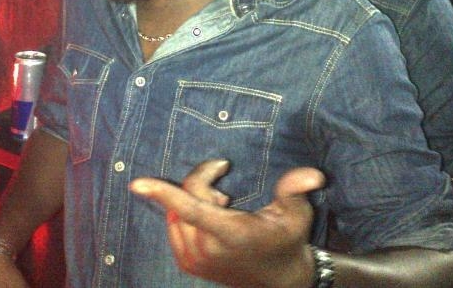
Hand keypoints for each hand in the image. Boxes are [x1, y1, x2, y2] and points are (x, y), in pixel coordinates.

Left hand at [129, 160, 324, 287]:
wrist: (277, 280)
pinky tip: (212, 218)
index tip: (137, 182)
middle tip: (225, 180)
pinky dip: (186, 212)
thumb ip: (296, 190)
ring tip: (223, 205)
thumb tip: (315, 174)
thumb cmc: (287, 239)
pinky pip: (173, 222)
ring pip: (176, 209)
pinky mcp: (185, 262)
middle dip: (203, 180)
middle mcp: (205, 249)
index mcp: (229, 234)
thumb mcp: (296, 213)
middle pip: (186, 195)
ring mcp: (192, 258)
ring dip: (195, 197)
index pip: (189, 208)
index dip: (162, 192)